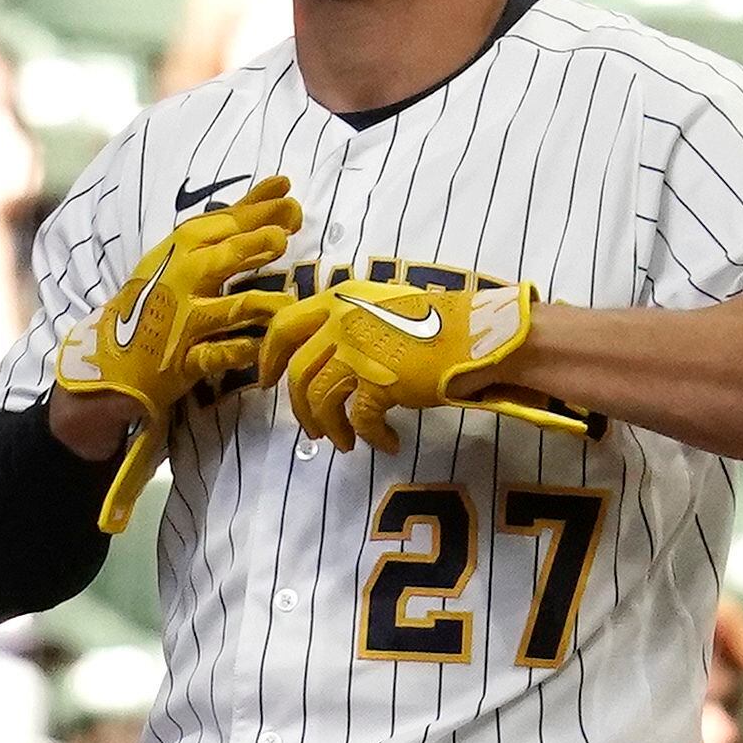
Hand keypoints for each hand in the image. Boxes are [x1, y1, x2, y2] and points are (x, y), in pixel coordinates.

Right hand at [54, 177, 297, 434]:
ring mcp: (183, 323)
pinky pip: (214, 355)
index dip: (258, 211)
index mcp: (180, 250)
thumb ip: (234, 221)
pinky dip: (235, 352)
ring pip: (224, 309)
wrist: (115, 355)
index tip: (290, 200)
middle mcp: (180, 281)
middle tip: (282, 239)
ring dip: (254, 304)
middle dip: (252, 245)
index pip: (222, 224)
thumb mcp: (186, 251)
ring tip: (284, 301)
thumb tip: (281, 186)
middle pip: (221, 258)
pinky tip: (257, 347)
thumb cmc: (160, 294)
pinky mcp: (185, 360)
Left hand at [261, 275, 546, 451]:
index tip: (265, 381)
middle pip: (299, 373)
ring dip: (329, 428)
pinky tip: (388, 443)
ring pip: (321, 400)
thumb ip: (348, 319)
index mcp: (339, 299)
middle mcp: (342, 321)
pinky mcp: (380, 381)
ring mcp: (358, 351)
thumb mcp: (382, 305)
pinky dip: (371, 437)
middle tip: (310, 428)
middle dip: (299, 407)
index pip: (283, 327)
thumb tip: (323, 351)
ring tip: (343, 442)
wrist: (477, 334)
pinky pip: (361, 419)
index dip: (268, 358)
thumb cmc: (437, 321)